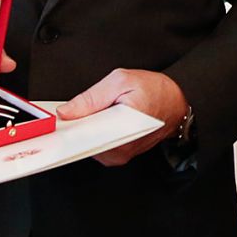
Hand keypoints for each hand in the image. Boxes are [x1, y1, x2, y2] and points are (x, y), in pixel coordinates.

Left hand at [57, 69, 187, 165]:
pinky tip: (98, 121)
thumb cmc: (155, 90)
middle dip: (76, 127)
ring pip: (89, 146)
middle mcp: (121, 150)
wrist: (177, 101)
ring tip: (92, 113)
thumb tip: (66, 112)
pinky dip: (93, 134)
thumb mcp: (121, 81)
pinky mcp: (120, 155)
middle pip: (84, 143)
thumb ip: (91, 97)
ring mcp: (121, 155)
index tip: (58, 120)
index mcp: (123, 131)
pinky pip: (97, 147)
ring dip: (85, 130)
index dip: (69, 127)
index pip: (85, 137)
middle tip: (73, 111)